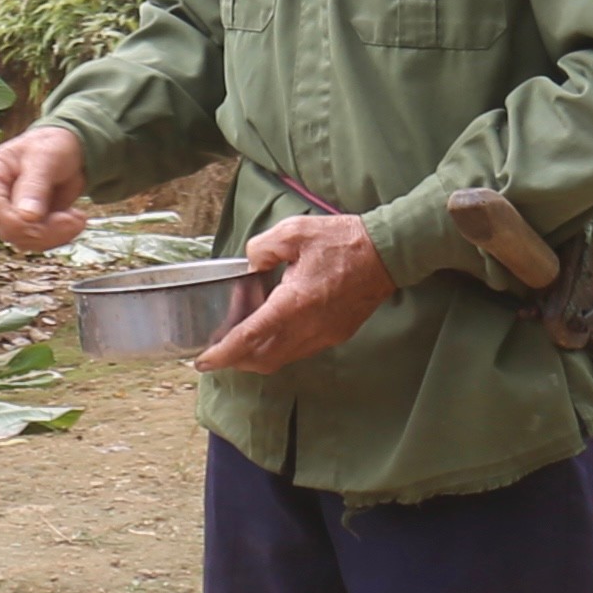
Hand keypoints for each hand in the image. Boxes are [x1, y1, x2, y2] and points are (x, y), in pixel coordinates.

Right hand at [0, 122, 90, 251]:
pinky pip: (37, 242)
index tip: (44, 219)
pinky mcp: (25, 223)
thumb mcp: (47, 157)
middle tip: (74, 218)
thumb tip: (27, 216)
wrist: (70, 151)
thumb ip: (35, 185)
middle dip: (44, 230)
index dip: (16, 220)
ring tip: (77, 217)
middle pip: (8, 229)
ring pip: (23, 240)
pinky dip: (59, 237)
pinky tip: (73, 219)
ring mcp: (9, 211)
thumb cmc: (54, 145)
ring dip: (55, 235)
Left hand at [198, 208, 395, 373]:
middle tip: (217, 353)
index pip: (250, 337)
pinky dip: (279, 348)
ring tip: (239, 345)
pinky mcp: (336, 334)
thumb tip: (250, 266)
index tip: (203, 361)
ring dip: (257, 357)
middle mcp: (309, 327)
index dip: (223, 353)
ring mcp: (325, 334)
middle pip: (263, 358)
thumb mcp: (294, 232)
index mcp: (295, 303)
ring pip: (282, 359)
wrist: (389, 252)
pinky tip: (271, 332)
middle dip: (236, 361)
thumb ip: (262, 249)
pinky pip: (300, 350)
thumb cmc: (343, 240)